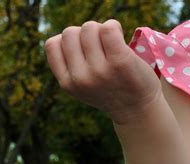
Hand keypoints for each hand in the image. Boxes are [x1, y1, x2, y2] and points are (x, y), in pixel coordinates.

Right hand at [45, 19, 163, 125]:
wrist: (137, 110)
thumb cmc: (109, 91)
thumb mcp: (82, 86)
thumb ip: (70, 65)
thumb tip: (67, 35)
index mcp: (67, 84)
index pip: (52, 44)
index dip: (68, 42)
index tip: (83, 53)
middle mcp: (81, 79)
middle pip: (70, 32)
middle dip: (84, 35)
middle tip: (100, 49)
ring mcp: (100, 71)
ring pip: (89, 28)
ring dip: (100, 30)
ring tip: (111, 45)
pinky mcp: (120, 62)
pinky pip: (108, 28)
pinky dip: (114, 27)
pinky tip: (120, 38)